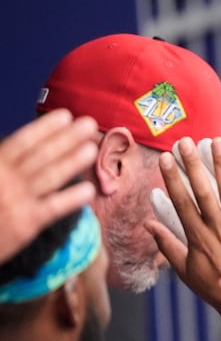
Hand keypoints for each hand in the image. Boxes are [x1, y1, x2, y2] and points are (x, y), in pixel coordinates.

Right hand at [0, 110, 97, 262]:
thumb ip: (3, 160)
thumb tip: (20, 144)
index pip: (23, 141)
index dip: (45, 128)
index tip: (65, 115)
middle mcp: (5, 180)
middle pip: (41, 155)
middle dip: (67, 138)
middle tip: (89, 124)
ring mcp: (17, 202)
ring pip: (50, 177)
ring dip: (73, 161)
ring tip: (92, 149)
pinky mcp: (26, 225)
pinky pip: (54, 208)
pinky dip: (71, 199)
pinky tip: (89, 190)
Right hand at [153, 138, 220, 267]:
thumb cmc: (216, 289)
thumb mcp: (185, 271)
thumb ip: (168, 246)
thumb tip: (148, 225)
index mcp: (196, 236)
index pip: (181, 201)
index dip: (172, 178)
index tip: (165, 158)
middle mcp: (217, 227)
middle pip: (202, 190)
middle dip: (192, 164)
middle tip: (185, 141)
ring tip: (217, 143)